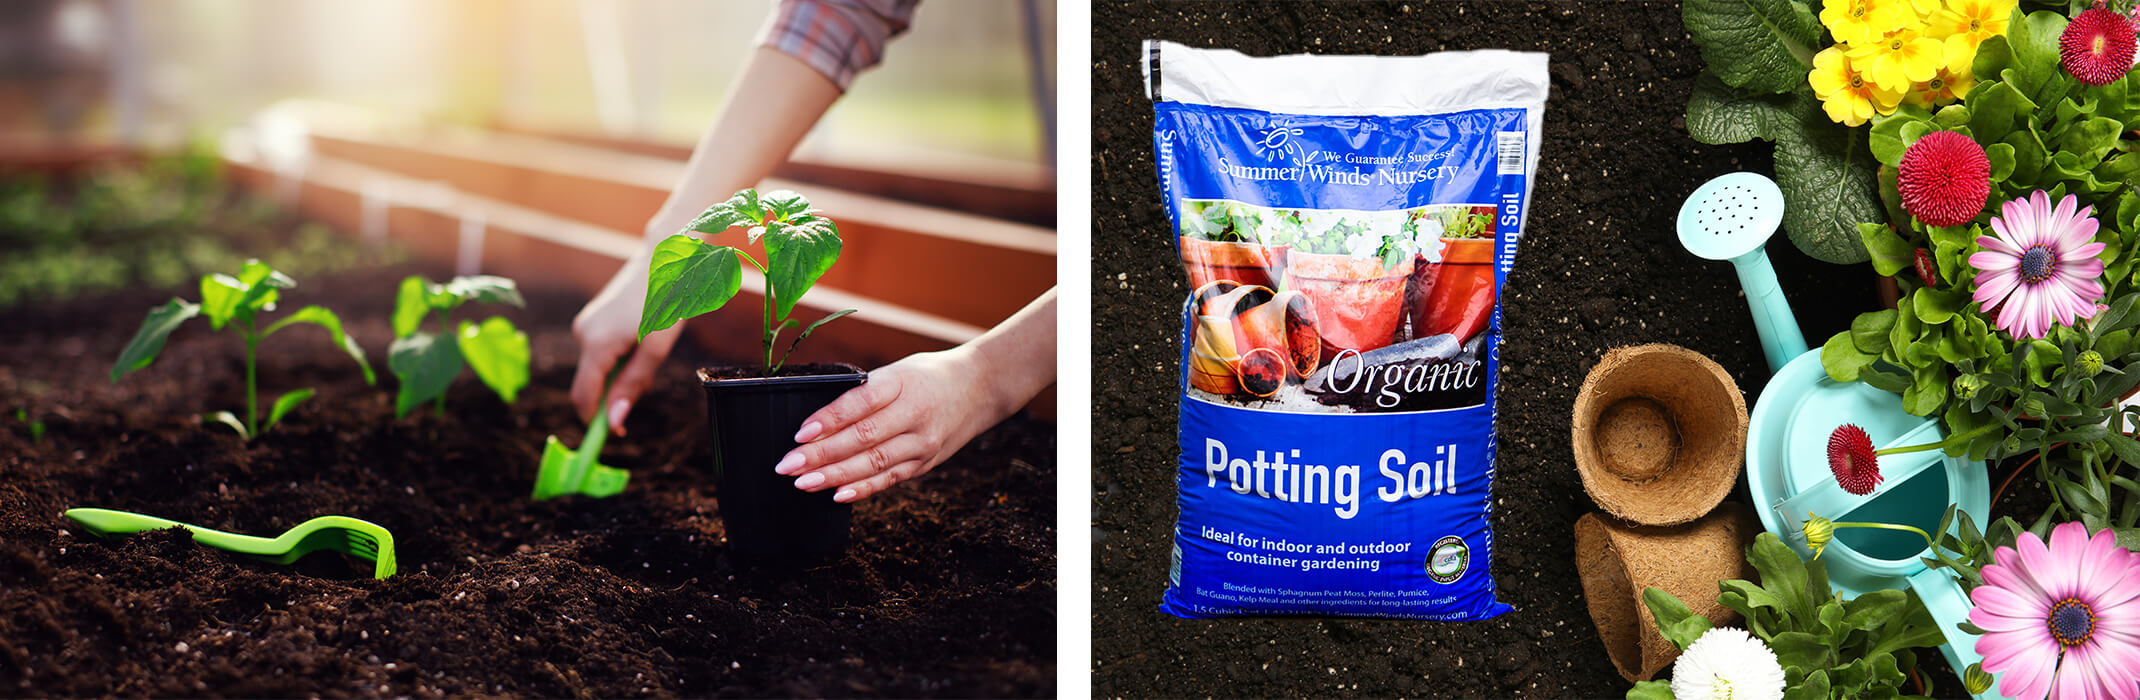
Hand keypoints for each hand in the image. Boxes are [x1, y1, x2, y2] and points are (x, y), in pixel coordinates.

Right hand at [571, 246, 679, 435]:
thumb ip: (632, 385)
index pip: (583, 397)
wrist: (665, 258)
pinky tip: (640, 337)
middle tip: (649, 374)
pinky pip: (600, 353)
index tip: (617, 433)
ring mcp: (584, 325)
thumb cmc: (668, 300)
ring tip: (650, 347)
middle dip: (614, 393)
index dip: (594, 421)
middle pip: (590, 384)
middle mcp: (582, 334)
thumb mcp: (656, 349)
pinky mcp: (591, 320)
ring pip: (597, 369)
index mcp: (596, 343)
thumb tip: (614, 422)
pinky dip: (618, 358)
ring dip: (620, 373)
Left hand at [774, 348, 1009, 502]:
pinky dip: (862, 489)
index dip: (829, 419)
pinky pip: (889, 479)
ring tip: (802, 483)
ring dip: (834, 476)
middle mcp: (914, 414)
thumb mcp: (897, 372)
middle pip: (863, 438)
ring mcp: (922, 442)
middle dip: (821, 455)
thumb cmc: (927, 376)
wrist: (980, 388)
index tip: (800, 434)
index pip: (861, 402)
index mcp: (902, 383)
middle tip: (787, 466)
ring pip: (873, 463)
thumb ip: (862, 393)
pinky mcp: (924, 462)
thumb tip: (816, 424)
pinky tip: (837, 495)